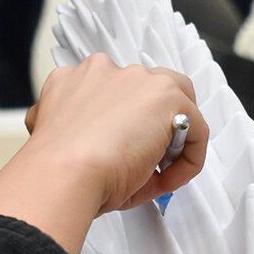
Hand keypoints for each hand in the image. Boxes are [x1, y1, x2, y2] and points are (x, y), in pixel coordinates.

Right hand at [0, 53, 208, 253]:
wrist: (62, 175)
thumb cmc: (57, 172)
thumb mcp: (74, 154)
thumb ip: (96, 148)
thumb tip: (128, 170)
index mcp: (75, 82)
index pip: (115, 96)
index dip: (126, 129)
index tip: (124, 159)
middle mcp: (105, 72)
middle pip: (147, 91)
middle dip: (155, 125)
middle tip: (150, 162)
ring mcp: (137, 80)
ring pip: (176, 101)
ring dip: (175, 137)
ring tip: (163, 172)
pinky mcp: (166, 97)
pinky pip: (196, 128)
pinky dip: (191, 158)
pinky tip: (171, 181)